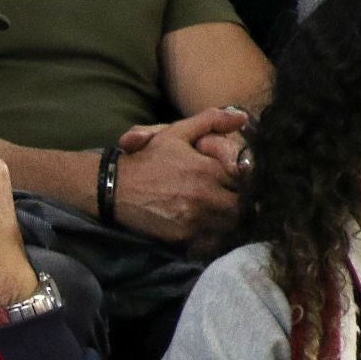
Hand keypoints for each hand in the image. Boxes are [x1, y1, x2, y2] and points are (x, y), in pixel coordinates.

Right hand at [111, 107, 246, 244]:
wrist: (113, 188)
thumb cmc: (147, 159)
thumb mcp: (176, 133)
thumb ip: (212, 120)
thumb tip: (243, 117)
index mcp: (208, 170)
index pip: (246, 181)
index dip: (247, 183)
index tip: (242, 185)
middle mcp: (205, 196)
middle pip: (241, 207)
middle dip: (241, 205)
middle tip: (236, 204)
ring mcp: (194, 219)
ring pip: (229, 226)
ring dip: (229, 222)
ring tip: (223, 217)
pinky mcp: (182, 237)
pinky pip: (210, 242)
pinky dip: (212, 238)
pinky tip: (206, 230)